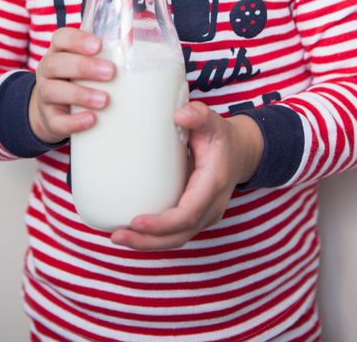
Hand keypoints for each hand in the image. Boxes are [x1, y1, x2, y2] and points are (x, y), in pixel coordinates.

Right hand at [28, 27, 114, 143]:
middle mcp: (48, 70)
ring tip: (105, 100)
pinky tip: (91, 120)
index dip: (77, 40)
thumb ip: (111, 56)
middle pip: (56, 63)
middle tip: (110, 73)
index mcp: (60, 51)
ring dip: (80, 94)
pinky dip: (73, 122)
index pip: (61, 38)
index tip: (99, 45)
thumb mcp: (90, 63)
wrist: (56, 111)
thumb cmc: (81, 79)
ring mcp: (45, 95)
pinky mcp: (50, 119)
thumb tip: (154, 59)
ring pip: (52, 91)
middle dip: (84, 67)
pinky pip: (56, 121)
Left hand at [110, 102, 263, 250]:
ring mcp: (206, 215)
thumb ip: (199, 115)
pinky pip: (176, 233)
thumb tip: (180, 114)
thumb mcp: (212, 122)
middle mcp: (212, 206)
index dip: (162, 222)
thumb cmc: (220, 136)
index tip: (136, 221)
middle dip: (148, 240)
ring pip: (177, 239)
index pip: (188, 213)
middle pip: (180, 234)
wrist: (240, 152)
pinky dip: (154, 237)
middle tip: (116, 235)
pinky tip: (131, 231)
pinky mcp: (196, 218)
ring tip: (117, 236)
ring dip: (147, 243)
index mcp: (213, 184)